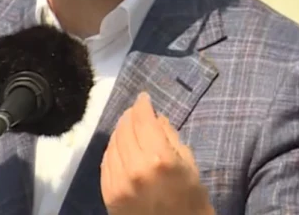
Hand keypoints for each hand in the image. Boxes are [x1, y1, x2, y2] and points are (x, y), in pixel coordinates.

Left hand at [100, 93, 213, 214]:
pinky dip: (112, 150)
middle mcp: (136, 168)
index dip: (142, 104)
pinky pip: (106, 163)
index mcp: (160, 159)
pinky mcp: (109, 194)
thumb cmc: (191, 201)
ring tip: (128, 127)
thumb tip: (154, 116)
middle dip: (131, 116)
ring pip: (113, 143)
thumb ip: (169, 137)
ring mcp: (119, 182)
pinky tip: (120, 146)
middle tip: (136, 111)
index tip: (143, 98)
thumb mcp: (189, 166)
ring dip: (120, 131)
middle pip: (125, 128)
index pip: (143, 120)